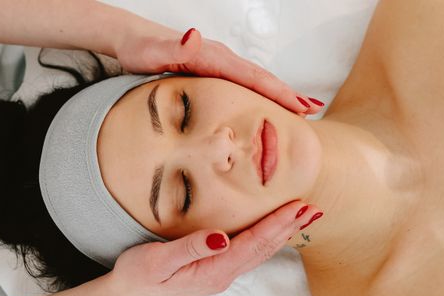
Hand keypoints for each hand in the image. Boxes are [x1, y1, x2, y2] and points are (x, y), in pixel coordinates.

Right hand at [106, 201, 323, 295]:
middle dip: (289, 227)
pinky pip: (248, 252)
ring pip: (259, 251)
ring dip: (281, 233)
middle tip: (313, 209)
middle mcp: (223, 274)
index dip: (278, 223)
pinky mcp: (213, 269)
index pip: (254, 243)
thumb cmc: (138, 277)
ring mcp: (220, 274)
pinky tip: (271, 230)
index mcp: (214, 270)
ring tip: (301, 217)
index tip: (298, 206)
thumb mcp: (159, 260)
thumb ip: (191, 247)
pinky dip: (265, 237)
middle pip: (264, 248)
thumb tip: (221, 237)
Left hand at [114, 27, 323, 115]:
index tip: (299, 106)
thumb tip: (195, 35)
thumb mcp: (150, 52)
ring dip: (279, 94)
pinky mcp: (214, 69)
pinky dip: (261, 93)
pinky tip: (268, 105)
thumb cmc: (138, 50)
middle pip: (261, 77)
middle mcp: (220, 58)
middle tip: (313, 112)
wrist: (130, 39)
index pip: (251, 76)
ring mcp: (219, 63)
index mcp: (211, 57)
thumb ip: (173, 47)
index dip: (277, 92)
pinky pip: (244, 83)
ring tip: (302, 110)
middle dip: (287, 94)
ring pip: (255, 80)